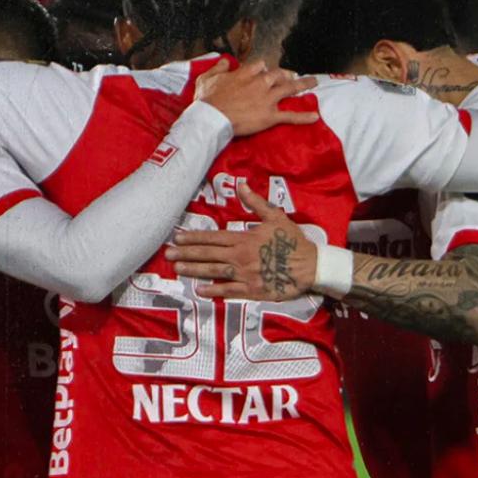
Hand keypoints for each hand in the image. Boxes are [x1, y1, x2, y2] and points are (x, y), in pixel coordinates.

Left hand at [165, 183, 316, 299]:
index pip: (213, 237)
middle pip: (208, 255)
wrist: (310, 266)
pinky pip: (229, 291)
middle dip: (186, 254)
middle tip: (168, 255)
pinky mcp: (252, 290)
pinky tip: (198, 291)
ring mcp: (245, 275)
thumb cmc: (293, 241)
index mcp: (244, 239)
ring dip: (194, 270)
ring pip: (214, 272)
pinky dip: (213, 291)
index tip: (177, 238)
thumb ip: (255, 203)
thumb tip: (242, 185)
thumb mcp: (275, 217)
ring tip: (177, 269)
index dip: (193, 237)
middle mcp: (240, 257)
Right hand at [194, 58, 318, 135]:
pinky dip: (303, 117)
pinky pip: (290, 116)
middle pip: (278, 74)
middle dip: (286, 74)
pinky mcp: (270, 116)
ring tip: (313, 82)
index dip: (263, 69)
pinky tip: (315, 116)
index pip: (260, 65)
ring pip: (289, 89)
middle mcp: (260, 83)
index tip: (264, 71)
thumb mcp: (207, 78)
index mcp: (245, 73)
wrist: (211, 118)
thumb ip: (218, 67)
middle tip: (292, 75)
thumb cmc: (206, 100)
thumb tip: (225, 61)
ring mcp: (267, 99)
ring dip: (303, 84)